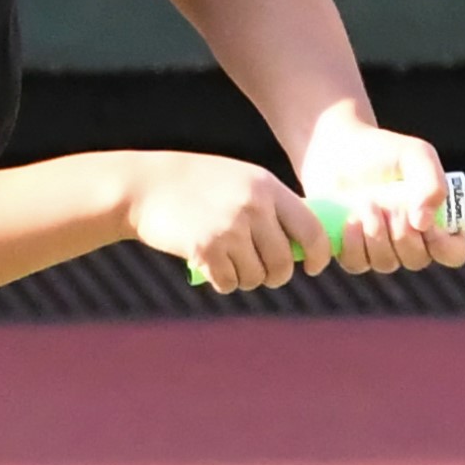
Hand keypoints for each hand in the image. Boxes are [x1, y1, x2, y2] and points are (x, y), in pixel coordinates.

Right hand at [125, 151, 329, 292]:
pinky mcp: (206, 249)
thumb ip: (272, 206)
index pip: (312, 229)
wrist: (145, 186)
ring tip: (230, 262)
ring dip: (245, 278)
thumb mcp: (241, 181)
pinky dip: (222, 281)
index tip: (314, 266)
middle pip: (283, 262)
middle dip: (275, 275)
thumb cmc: (197, 185)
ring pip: (256, 277)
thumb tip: (304, 245)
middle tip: (264, 274)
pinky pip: (229, 283)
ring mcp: (230, 229)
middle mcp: (253, 207)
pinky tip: (211, 265)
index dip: (319, 254)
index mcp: (267, 187)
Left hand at [298, 116, 464, 274]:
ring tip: (366, 202)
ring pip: (387, 263)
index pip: (453, 253)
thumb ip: (432, 183)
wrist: (336, 151)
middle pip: (417, 260)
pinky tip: (349, 218)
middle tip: (388, 202)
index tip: (428, 224)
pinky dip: (353, 242)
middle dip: (402, 231)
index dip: (444, 245)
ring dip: (376, 233)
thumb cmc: (381, 152)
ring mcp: (381, 248)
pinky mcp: (353, 252)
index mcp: (435, 219)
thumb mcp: (415, 156)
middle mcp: (411, 239)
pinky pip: (357, 263)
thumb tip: (423, 223)